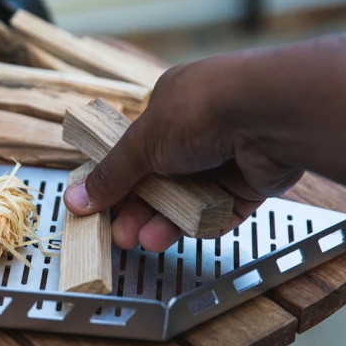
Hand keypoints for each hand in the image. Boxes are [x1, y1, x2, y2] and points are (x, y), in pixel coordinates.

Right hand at [62, 54, 302, 251]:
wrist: (268, 114)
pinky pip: (221, 210)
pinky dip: (205, 222)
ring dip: (167, 221)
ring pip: (189, 199)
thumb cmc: (204, 108)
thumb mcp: (143, 142)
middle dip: (140, 210)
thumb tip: (77, 197)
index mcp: (170, 106)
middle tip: (124, 235)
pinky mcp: (251, 182)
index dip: (117, 182)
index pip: (136, 151)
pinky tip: (189, 230)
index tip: (101, 208)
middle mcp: (199, 129)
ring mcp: (226, 156)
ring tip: (150, 239)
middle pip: (161, 181)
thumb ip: (112, 174)